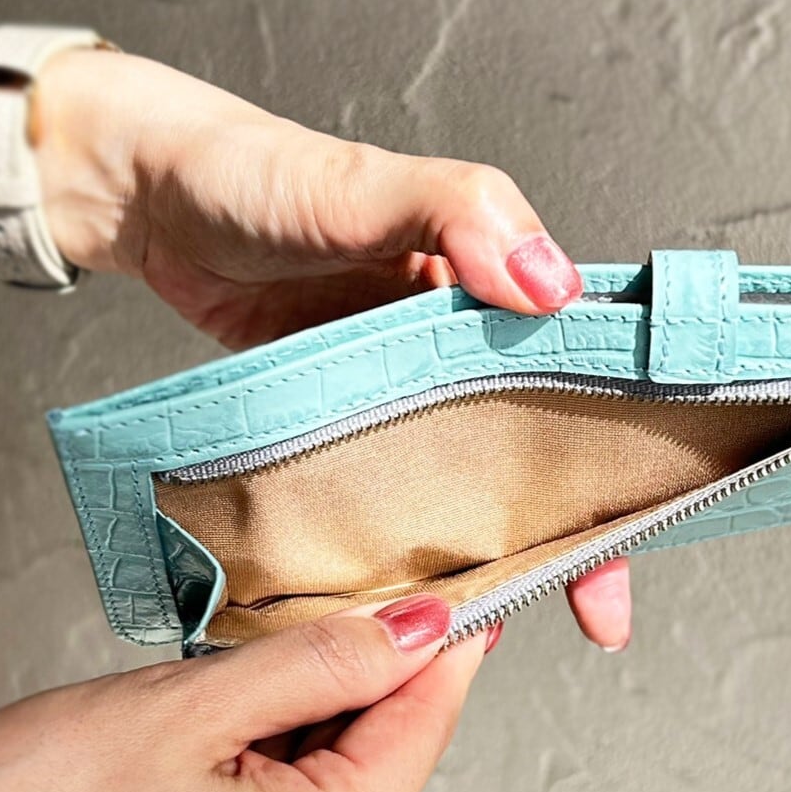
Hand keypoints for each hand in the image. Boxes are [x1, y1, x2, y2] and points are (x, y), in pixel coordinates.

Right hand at [0, 595, 486, 791]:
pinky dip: (284, 751)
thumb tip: (417, 631)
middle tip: (349, 607)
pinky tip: (241, 716)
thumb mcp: (190, 706)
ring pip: (336, 779)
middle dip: (372, 675)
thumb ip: (324, 663)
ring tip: (259, 665)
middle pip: (382, 756)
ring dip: (319, 710)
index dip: (446, 654)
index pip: (420, 731)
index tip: (465, 603)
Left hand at [30, 48, 631, 651]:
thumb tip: (553, 285)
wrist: (149, 203)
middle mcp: (464, 343)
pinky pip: (402, 485)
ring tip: (506, 614)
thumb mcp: (364, 184)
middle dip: (577, 529)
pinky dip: (421, 536)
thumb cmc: (258, 177)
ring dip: (501, 546)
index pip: (586, 370)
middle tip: (594, 609)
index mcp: (493, 282)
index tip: (641, 523)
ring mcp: (407, 388)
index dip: (624, 450)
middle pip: (543, 445)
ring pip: (475, 477)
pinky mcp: (354, 416)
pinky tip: (423, 582)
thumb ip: (460, 214)